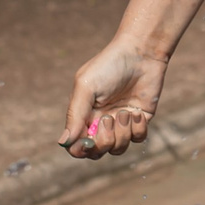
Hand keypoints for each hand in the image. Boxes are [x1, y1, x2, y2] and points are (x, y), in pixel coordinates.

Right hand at [61, 39, 165, 158]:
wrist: (141, 53)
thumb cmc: (109, 66)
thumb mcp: (86, 87)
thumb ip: (75, 115)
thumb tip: (64, 142)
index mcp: (84, 115)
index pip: (77, 145)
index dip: (81, 149)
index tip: (88, 141)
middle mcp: (101, 122)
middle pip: (98, 151)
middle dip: (104, 141)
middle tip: (109, 119)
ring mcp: (121, 123)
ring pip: (119, 148)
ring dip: (123, 133)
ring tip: (126, 111)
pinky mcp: (140, 120)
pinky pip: (138, 138)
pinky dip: (138, 128)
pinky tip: (137, 112)